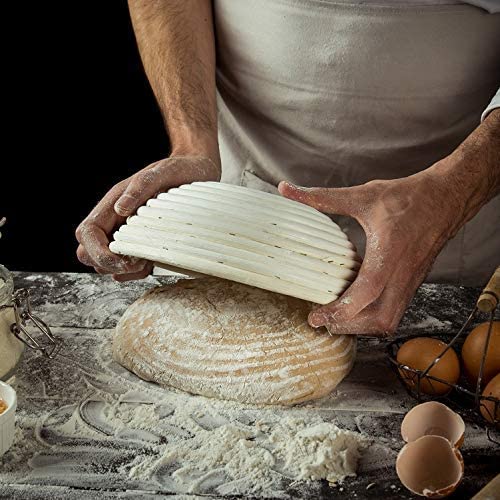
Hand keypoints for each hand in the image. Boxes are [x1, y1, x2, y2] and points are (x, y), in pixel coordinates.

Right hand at [76, 155, 219, 280]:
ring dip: (124, 270)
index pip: (87, 233)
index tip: (121, 259)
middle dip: (108, 264)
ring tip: (148, 259)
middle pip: (88, 253)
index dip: (97, 251)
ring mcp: (126, 236)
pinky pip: (127, 269)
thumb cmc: (180, 172)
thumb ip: (141, 186)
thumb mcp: (164, 172)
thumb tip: (120, 208)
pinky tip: (153, 261)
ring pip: (106, 265)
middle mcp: (115, 222)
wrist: (199, 174)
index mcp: (113, 205)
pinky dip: (136, 273)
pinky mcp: (141, 247)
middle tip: (137, 261)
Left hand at [278, 164, 464, 335]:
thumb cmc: (407, 197)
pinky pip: (395, 312)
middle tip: (323, 321)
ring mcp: (410, 281)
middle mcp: (402, 273)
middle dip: (349, 326)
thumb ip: (322, 197)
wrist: (447, 197)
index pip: (366, 293)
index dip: (340, 310)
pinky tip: (357, 308)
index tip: (316, 317)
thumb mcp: (362, 195)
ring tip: (337, 318)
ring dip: (362, 325)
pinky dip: (374, 318)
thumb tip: (286, 189)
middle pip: (379, 318)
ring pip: (389, 320)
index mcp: (389, 252)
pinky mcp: (413, 283)